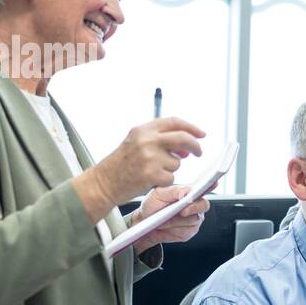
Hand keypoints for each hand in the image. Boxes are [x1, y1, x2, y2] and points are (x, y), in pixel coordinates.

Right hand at [74, 116, 205, 221]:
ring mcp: (150, 157)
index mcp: (143, 129)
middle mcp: (147, 141)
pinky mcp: (152, 174)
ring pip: (177, 163)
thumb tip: (187, 148)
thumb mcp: (137, 144)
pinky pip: (171, 177)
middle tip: (199, 152)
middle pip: (183, 138)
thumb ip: (161, 141)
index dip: (191, 127)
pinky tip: (150, 180)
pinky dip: (165, 180)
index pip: (174, 122)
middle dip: (195, 145)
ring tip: (152, 171)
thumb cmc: (121, 164)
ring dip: (171, 169)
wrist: (104, 182)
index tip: (201, 134)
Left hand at [131, 184, 212, 253]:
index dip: (211, 186)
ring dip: (176, 221)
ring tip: (163, 220)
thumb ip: (174, 190)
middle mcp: (196, 205)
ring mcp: (193, 219)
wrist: (145, 221)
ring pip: (192, 220)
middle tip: (182, 211)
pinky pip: (185, 231)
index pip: (205, 187)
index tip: (213, 183)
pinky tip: (164, 227)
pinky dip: (173, 229)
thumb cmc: (153, 204)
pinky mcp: (188, 232)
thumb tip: (186, 192)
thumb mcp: (159, 193)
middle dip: (193, 208)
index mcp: (190, 192)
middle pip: (203, 205)